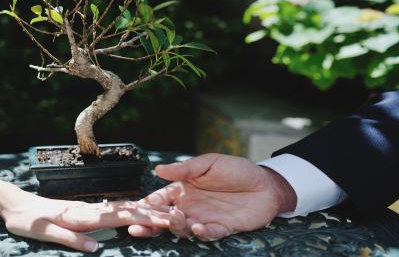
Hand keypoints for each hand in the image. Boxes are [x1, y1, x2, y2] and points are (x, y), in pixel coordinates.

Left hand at [0, 188, 170, 251]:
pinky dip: (129, 213)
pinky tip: (135, 214)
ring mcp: (87, 209)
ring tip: (165, 215)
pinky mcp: (83, 212)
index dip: (144, 218)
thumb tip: (97, 248)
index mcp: (82, 215)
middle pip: (126, 210)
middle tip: (177, 217)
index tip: (166, 219)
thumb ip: (71, 239)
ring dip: (143, 212)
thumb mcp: (45, 233)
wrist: (15, 205)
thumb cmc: (27, 220)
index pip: (120, 216)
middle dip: (152, 213)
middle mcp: (88, 210)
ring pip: (121, 209)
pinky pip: (111, 213)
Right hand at [129, 153, 296, 240]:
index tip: (132, 209)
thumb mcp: (209, 163)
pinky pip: (209, 235)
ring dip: (176, 227)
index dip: (145, 206)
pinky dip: (202, 234)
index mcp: (183, 190)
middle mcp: (190, 207)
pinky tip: (197, 228)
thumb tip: (158, 169)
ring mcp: (205, 219)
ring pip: (183, 229)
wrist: (266, 183)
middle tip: (138, 227)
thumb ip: (184, 168)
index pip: (159, 200)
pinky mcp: (223, 228)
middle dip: (150, 224)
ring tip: (174, 220)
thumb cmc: (236, 170)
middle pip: (165, 219)